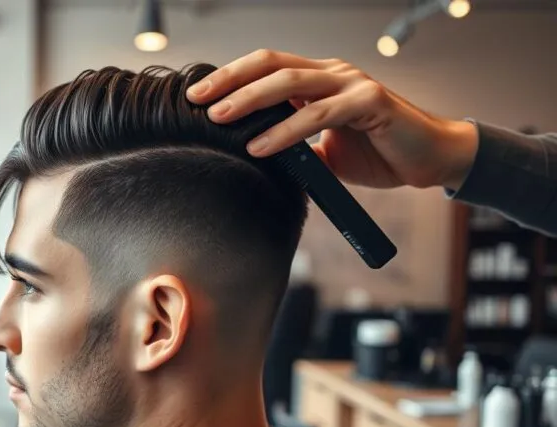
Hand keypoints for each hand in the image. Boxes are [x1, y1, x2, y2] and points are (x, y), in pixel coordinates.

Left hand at [186, 49, 478, 190]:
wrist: (430, 160)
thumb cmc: (376, 152)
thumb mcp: (323, 152)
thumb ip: (291, 149)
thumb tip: (250, 162)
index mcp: (319, 79)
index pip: (267, 67)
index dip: (230, 76)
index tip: (195, 94)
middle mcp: (333, 74)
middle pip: (271, 66)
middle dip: (229, 81)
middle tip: (196, 99)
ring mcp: (352, 84)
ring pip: (291, 84)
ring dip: (250, 100)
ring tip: (219, 118)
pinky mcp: (370, 103)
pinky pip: (318, 115)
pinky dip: (285, 131)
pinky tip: (260, 146)